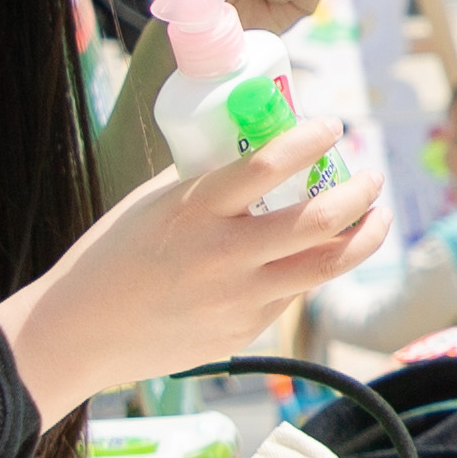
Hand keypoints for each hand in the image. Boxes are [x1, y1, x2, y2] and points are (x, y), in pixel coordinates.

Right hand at [0, 119, 381, 415]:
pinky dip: (310, 270)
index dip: (310, 139)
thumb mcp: (154, 202)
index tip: (333, 125)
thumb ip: (207, 179)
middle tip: (372, 177)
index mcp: (195, 209)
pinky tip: (313, 256)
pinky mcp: (245, 331)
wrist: (79, 332)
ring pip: (327, 266)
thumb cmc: (112, 255)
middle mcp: (224, 254)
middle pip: (320, 220)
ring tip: (377, 218)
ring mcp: (239, 298)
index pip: (269, 164)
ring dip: (364, 238)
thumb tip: (257, 147)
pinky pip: (293, 294)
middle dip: (361, 192)